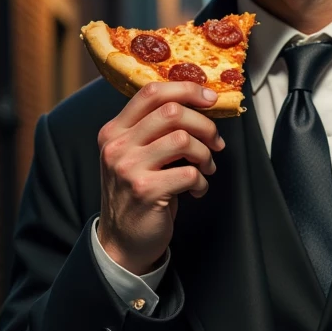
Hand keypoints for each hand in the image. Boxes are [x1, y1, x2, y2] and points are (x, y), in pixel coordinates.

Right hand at [97, 82, 224, 275]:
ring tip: (207, 168)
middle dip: (205, 125)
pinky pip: (189, 173)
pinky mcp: (145, 191)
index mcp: (114, 130)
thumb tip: (198, 106)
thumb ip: (153, 130)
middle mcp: (117, 145)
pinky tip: (197, 190)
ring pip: (183, 139)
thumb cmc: (137, 193)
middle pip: (172, 112)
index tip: (210, 98)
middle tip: (216, 143)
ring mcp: (129, 168)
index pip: (151, 93)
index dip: (186, 89)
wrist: (122, 241)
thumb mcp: (135, 156)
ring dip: (205, 154)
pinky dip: (202, 181)